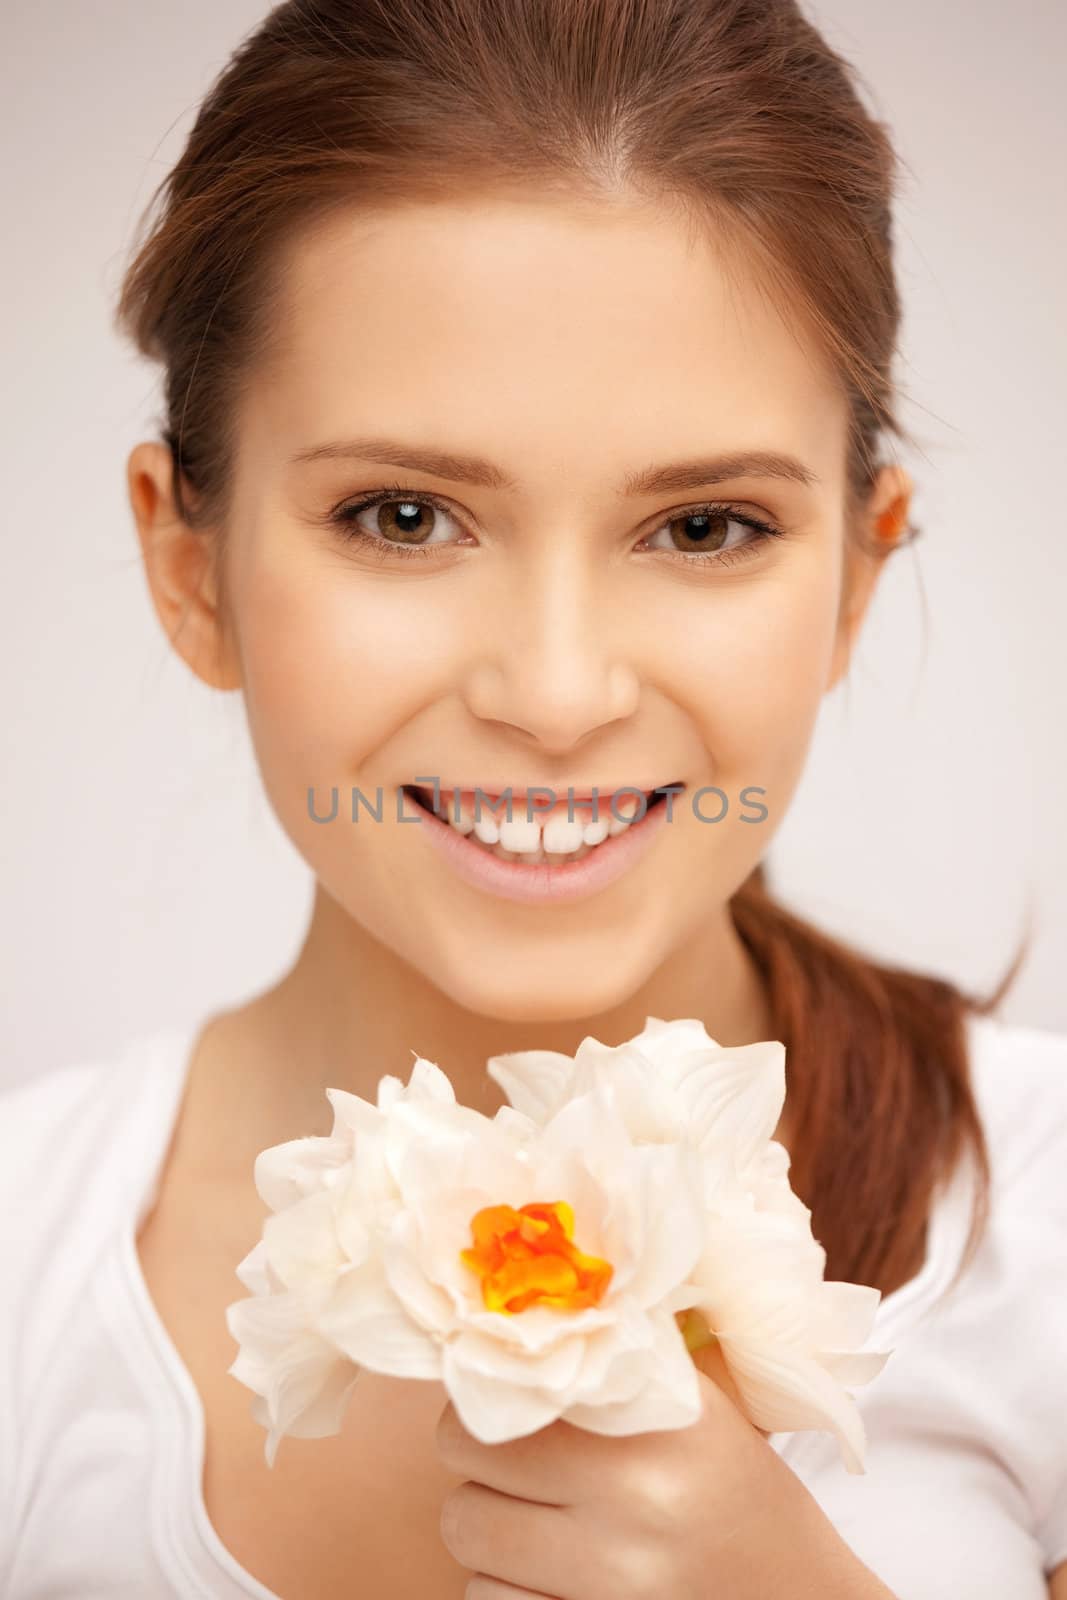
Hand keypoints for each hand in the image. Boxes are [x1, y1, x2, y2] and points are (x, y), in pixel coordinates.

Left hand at [435, 1343, 896, 1599]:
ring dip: (488, 1528)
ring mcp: (613, 1582)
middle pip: (467, 1453)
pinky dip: (505, 1589)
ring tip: (539, 1523)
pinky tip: (551, 1578)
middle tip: (515, 1461)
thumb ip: (623, 1354)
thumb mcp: (701, 1410)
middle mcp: (637, 1499)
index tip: (503, 1391)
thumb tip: (527, 1299)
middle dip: (481, 1455)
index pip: (518, 1380)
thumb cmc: (738, 1495)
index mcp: (664, 1421)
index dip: (493, 1385)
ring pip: (466, 1532)